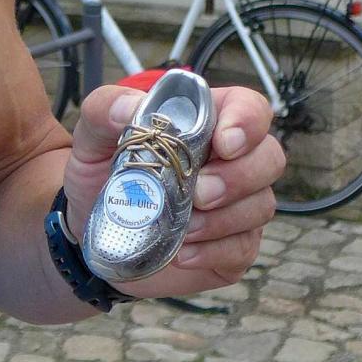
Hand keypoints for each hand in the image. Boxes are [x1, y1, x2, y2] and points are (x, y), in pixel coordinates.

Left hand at [64, 84, 284, 297]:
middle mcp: (231, 162)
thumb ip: (105, 110)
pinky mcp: (232, 248)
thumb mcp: (93, 138)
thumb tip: (131, 109)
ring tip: (181, 229)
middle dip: (239, 177)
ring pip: (262, 206)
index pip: (251, 109)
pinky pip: (244, 249)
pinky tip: (181, 252)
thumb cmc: (102, 177)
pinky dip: (213, 251)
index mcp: (207, 124)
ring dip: (224, 219)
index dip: (248, 122)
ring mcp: (237, 207)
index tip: (224, 143)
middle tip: (199, 193)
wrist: (91, 234)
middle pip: (270, 158)